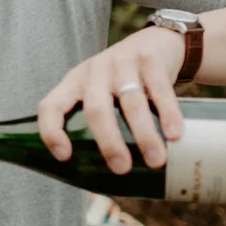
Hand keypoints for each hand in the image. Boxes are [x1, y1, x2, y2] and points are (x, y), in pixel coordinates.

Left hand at [37, 26, 186, 173]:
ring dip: (143, 135)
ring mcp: (122, 62)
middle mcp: (94, 71)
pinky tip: (174, 135)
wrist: (157, 43)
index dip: (51, 130)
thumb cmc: (123, 82)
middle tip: (122, 168)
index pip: (51, 105)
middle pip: (96, 109)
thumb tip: (102, 183)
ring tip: (155, 161)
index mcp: (74, 83)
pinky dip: (168, 114)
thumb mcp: (101, 93)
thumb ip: (98, 124)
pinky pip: (159, 89)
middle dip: (108, 142)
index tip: (64, 156)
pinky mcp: (150, 59)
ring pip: (130, 102)